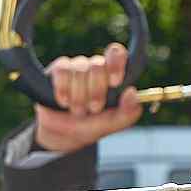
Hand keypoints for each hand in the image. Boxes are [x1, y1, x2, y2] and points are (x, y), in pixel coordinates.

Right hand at [31, 43, 145, 153]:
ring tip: (77, 111)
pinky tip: (64, 102)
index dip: (116, 63)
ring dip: (79, 96)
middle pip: (97, 64)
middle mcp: (94, 68)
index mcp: (111, 76)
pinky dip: (64, 88)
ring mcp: (75, 67)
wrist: (63, 136)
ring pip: (79, 69)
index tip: (115, 82)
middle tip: (93, 109)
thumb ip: (128, 112)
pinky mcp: (58, 70)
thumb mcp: (112, 124)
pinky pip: (62, 69)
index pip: (116, 54)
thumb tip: (132, 92)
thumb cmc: (91, 126)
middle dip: (95, 90)